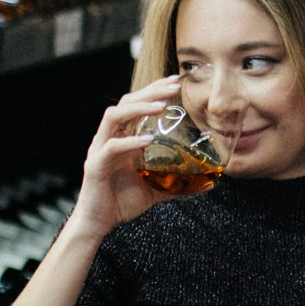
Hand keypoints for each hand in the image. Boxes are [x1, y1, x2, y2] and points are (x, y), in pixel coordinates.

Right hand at [66, 75, 187, 245]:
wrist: (98, 223)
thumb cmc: (122, 202)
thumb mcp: (156, 190)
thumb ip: (178, 184)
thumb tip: (209, 185)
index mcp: (123, 138)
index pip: (136, 105)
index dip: (154, 91)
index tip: (176, 82)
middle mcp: (110, 138)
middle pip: (126, 103)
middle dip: (150, 92)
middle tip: (174, 87)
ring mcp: (100, 150)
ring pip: (114, 117)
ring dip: (138, 108)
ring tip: (160, 107)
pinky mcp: (95, 165)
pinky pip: (111, 147)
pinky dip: (129, 142)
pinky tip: (147, 141)